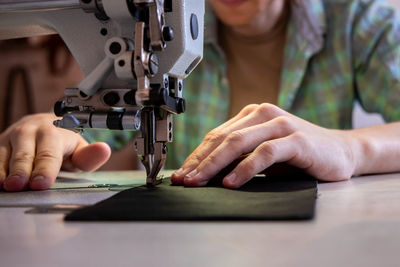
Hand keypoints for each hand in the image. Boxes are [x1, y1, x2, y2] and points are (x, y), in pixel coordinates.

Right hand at [0, 113, 110, 190]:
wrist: (43, 124)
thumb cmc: (63, 143)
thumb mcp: (78, 150)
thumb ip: (89, 156)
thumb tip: (104, 150)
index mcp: (53, 133)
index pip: (49, 154)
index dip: (45, 170)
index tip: (41, 184)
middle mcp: (30, 131)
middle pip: (24, 154)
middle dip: (22, 171)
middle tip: (20, 186)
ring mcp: (11, 136)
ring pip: (4, 154)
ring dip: (3, 171)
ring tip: (5, 186)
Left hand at [171, 104, 360, 187]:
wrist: (342, 152)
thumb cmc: (299, 154)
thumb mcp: (262, 153)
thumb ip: (238, 156)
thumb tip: (204, 173)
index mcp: (251, 115)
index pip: (216, 136)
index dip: (196, 156)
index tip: (181, 174)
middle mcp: (263, 114)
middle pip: (222, 139)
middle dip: (199, 162)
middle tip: (184, 180)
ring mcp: (280, 124)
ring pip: (238, 143)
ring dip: (214, 165)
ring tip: (199, 182)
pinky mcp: (295, 139)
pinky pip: (264, 153)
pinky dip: (245, 168)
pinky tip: (232, 182)